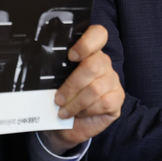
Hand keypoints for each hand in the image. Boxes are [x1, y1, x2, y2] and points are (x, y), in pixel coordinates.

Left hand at [41, 25, 123, 154]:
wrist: (67, 126)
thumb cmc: (61, 101)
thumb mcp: (54, 85)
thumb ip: (54, 75)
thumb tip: (44, 74)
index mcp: (88, 53)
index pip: (98, 34)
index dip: (86, 43)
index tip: (71, 56)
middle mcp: (104, 63)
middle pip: (92, 66)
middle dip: (72, 85)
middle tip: (58, 99)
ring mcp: (112, 81)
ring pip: (95, 88)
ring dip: (76, 103)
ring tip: (65, 111)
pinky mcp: (117, 98)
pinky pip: (104, 103)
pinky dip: (87, 110)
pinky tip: (80, 113)